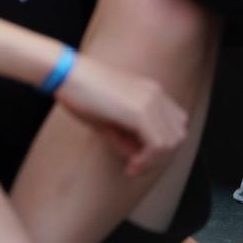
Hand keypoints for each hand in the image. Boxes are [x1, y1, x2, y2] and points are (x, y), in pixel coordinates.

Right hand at [54, 54, 187, 176]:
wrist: (65, 74)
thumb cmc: (79, 92)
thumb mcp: (106, 119)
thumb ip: (126, 138)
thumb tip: (138, 157)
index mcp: (150, 91)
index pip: (174, 126)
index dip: (162, 146)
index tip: (139, 159)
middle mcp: (155, 94)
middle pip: (177, 136)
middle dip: (161, 157)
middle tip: (137, 167)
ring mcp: (150, 101)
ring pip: (170, 144)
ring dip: (154, 161)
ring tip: (133, 167)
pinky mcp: (140, 111)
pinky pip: (157, 145)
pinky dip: (148, 161)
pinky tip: (132, 164)